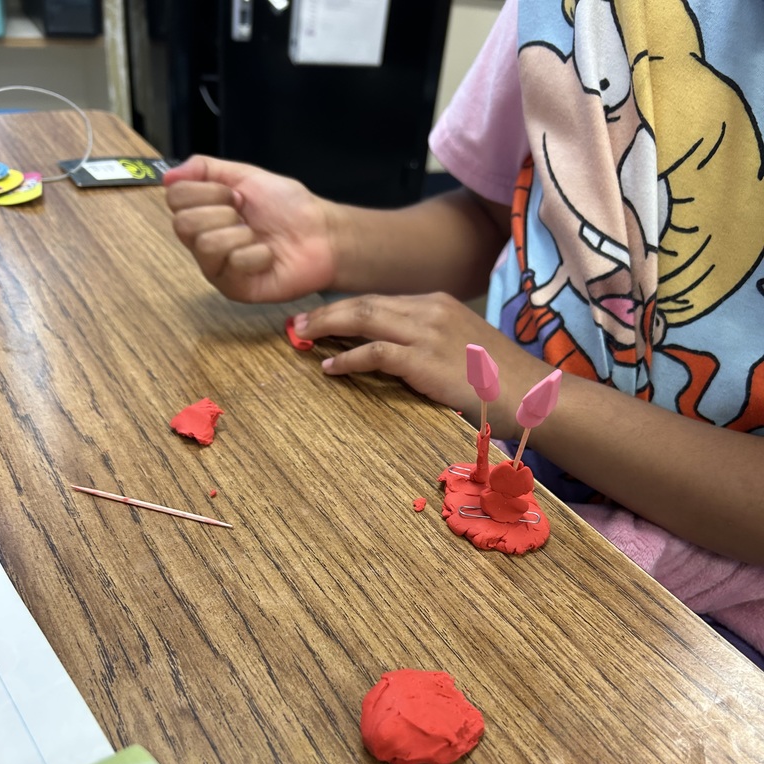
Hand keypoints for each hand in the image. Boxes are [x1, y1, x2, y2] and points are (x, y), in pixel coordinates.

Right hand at [164, 155, 336, 302]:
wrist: (321, 234)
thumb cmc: (288, 207)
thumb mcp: (245, 175)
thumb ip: (205, 169)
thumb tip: (167, 176)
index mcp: (203, 215)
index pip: (175, 199)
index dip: (206, 191)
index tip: (237, 194)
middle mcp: (204, 243)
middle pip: (182, 224)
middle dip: (221, 211)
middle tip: (246, 216)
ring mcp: (218, 269)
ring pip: (206, 244)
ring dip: (240, 233)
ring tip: (258, 236)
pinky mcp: (235, 289)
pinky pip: (233, 265)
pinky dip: (257, 254)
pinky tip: (268, 257)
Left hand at [293, 292, 542, 431]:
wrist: (532, 394)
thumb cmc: (501, 382)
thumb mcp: (463, 351)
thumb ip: (430, 347)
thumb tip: (396, 360)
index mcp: (438, 304)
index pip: (382, 301)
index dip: (347, 309)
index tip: (322, 318)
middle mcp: (430, 309)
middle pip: (365, 303)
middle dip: (328, 312)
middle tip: (298, 323)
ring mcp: (427, 332)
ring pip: (364, 319)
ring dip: (328, 327)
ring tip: (302, 338)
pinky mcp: (425, 359)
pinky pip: (375, 353)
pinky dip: (349, 358)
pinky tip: (331, 367)